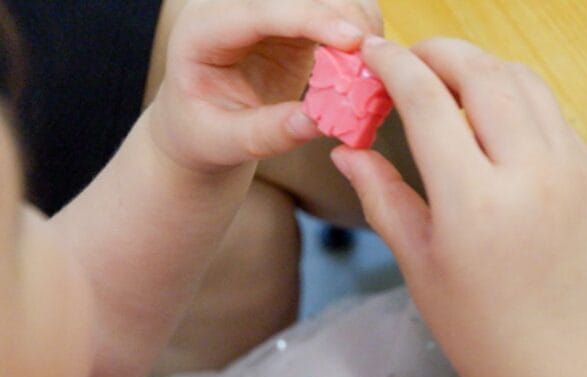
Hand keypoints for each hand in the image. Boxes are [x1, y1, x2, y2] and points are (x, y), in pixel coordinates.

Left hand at [148, 0, 379, 174]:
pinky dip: (361, 31)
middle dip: (344, 16)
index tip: (352, 39)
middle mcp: (238, 6)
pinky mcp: (297, 21)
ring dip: (359, 20)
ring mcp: (272, 10)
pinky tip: (368, 64)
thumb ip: (267, 133)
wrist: (201, 125)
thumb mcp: (224, 142)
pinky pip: (339, 11)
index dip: (310, 18)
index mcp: (206, 28)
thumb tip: (317, 123)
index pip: (260, 10)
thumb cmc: (203, 133)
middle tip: (373, 62)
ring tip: (374, 66)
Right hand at [331, 37, 586, 376]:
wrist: (560, 369)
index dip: (394, 66)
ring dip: (483, 68)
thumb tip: (346, 151)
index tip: (372, 54)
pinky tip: (495, 120)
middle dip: (440, 52)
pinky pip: (554, 114)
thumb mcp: (419, 264)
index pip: (427, 101)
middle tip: (410, 59)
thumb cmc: (478, 330)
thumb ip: (382, 196)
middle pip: (483, 73)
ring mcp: (573, 172)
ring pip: (526, 82)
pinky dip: (518, 98)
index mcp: (474, 201)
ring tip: (450, 81)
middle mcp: (531, 174)